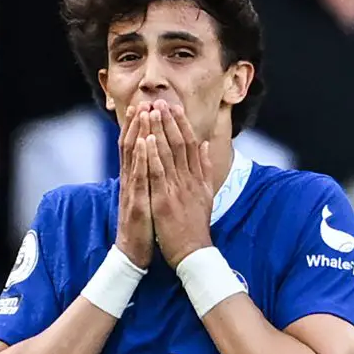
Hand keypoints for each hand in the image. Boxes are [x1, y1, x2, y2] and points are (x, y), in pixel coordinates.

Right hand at [114, 103, 153, 268]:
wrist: (133, 253)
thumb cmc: (144, 226)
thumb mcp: (148, 198)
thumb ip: (150, 180)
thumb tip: (154, 165)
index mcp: (135, 180)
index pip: (136, 148)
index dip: (139, 128)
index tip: (146, 107)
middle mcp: (130, 181)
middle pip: (131, 147)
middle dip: (138, 124)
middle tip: (144, 102)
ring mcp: (131, 191)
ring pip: (133, 157)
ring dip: (138, 134)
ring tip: (144, 114)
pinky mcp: (135, 202)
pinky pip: (138, 177)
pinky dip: (141, 158)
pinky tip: (145, 144)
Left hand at [144, 101, 214, 268]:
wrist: (193, 252)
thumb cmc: (195, 225)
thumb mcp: (205, 193)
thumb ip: (205, 168)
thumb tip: (205, 144)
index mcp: (197, 177)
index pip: (190, 144)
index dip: (181, 124)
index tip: (173, 106)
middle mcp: (189, 179)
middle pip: (179, 144)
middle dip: (168, 121)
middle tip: (160, 101)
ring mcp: (177, 189)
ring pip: (168, 153)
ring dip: (159, 131)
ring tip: (152, 111)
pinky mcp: (165, 200)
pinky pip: (158, 173)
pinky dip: (153, 155)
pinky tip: (148, 139)